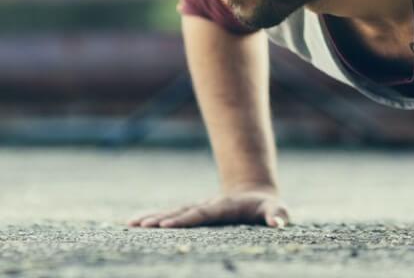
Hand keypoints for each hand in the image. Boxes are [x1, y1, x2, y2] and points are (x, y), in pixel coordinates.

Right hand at [127, 187, 288, 228]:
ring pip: (172, 212)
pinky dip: (151, 218)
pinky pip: (169, 214)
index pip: (202, 214)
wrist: (254, 191)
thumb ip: (277, 215)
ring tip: (130, 224)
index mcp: (224, 207)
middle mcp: (207, 206)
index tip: (166, 226)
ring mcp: (197, 208)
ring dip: (152, 218)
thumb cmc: (266, 206)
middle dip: (161, 219)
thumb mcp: (276, 209)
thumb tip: (279, 223)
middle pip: (181, 212)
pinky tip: (133, 223)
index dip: (185, 220)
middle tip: (140, 226)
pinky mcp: (192, 212)